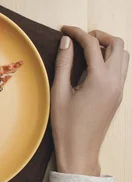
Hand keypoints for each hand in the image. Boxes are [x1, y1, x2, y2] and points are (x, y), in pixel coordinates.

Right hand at [51, 26, 128, 175]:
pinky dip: (110, 60)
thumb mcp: (59, 92)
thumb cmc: (66, 125)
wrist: (80, 151)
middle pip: (117, 45)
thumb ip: (64, 63)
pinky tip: (92, 65)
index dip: (77, 33)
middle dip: (99, 36)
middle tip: (80, 38)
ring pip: (123, 56)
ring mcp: (119, 89)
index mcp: (99, 79)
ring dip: (108, 47)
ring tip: (87, 50)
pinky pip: (121, 69)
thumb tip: (66, 41)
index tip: (65, 30)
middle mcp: (114, 82)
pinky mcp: (118, 96)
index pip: (92, 45)